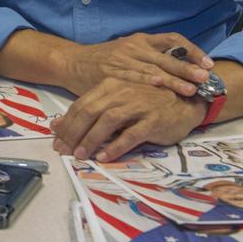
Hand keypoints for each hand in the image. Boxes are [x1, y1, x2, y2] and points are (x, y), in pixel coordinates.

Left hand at [52, 78, 205, 161]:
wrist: (186, 102)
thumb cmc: (148, 102)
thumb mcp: (119, 100)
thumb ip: (95, 110)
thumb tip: (60, 125)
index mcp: (111, 85)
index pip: (82, 104)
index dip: (67, 122)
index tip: (56, 137)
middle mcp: (122, 92)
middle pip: (90, 112)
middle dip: (73, 132)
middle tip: (63, 150)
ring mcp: (139, 105)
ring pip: (108, 122)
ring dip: (91, 140)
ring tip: (80, 155)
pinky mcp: (153, 120)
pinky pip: (130, 135)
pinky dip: (115, 147)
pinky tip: (104, 157)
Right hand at [63, 32, 212, 97]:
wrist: (72, 62)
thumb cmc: (104, 61)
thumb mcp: (128, 53)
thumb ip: (150, 59)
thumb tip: (181, 72)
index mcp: (141, 40)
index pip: (173, 40)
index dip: (192, 50)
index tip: (208, 63)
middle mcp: (134, 46)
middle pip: (167, 56)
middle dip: (188, 68)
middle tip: (206, 78)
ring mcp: (122, 59)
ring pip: (154, 68)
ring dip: (174, 80)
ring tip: (191, 90)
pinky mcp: (111, 72)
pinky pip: (132, 76)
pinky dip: (147, 81)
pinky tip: (160, 86)